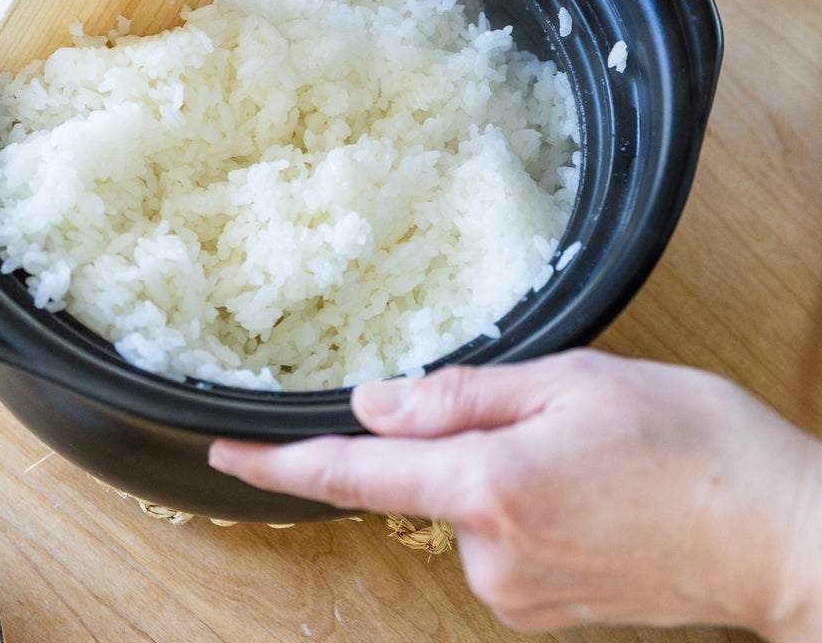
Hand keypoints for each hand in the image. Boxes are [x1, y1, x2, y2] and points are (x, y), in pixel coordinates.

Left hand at [209, 350, 821, 638]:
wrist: (776, 534)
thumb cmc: (689, 443)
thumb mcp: (573, 381)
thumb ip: (460, 396)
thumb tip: (374, 401)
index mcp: (488, 483)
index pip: (353, 472)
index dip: (280, 465)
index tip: (224, 455)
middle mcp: (489, 551)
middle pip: (422, 477)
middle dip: (459, 438)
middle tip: (549, 417)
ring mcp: (514, 590)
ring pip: (465, 505)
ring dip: (498, 470)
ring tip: (585, 457)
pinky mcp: (539, 609)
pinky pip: (497, 539)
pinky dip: (520, 504)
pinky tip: (585, 493)